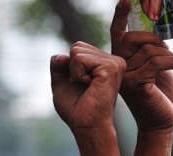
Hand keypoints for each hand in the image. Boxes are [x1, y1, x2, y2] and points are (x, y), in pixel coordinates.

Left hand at [50, 41, 125, 155]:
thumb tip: (62, 55)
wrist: (85, 125)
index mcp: (105, 62)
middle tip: (84, 86)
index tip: (81, 84)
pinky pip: (80, 58)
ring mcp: (114, 62)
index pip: (78, 46)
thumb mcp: (61, 83)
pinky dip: (78, 74)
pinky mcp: (111, 67)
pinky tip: (90, 86)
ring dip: (75, 72)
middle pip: (77, 46)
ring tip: (88, 87)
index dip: (70, 66)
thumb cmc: (76, 108)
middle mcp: (113, 60)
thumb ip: (58, 65)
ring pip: (77, 51)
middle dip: (71, 67)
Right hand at [110, 0, 172, 154]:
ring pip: (149, 51)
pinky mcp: (136, 85)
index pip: (117, 32)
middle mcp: (118, 66)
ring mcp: (125, 76)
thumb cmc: (158, 89)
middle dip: (153, 38)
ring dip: (168, 54)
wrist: (161, 118)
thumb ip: (150, 48)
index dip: (120, 14)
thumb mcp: (154, 63)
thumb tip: (158, 30)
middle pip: (132, 38)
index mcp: (120, 57)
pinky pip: (156, 63)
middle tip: (167, 48)